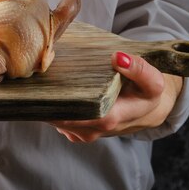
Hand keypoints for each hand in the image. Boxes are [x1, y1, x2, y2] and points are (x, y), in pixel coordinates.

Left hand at [49, 51, 182, 142]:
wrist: (145, 110)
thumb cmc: (145, 93)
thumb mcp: (153, 81)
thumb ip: (139, 69)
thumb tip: (118, 57)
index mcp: (110, 118)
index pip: (77, 116)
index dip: (58, 104)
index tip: (44, 87)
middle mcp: (93, 130)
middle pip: (60, 118)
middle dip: (46, 101)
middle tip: (35, 79)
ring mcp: (83, 132)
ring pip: (55, 120)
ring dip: (46, 104)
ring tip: (39, 82)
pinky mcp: (76, 130)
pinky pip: (57, 120)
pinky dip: (51, 107)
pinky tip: (47, 91)